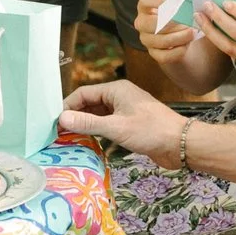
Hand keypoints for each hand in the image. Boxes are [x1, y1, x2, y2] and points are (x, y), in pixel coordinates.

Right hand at [58, 80, 187, 168]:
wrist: (181, 144)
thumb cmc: (151, 131)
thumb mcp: (116, 128)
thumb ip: (88, 123)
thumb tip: (61, 118)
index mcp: (116, 90)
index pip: (83, 93)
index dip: (68, 107)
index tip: (54, 122)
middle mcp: (120, 97)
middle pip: (89, 104)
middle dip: (75, 117)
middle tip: (58, 133)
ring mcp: (126, 111)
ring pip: (98, 116)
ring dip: (85, 126)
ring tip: (69, 139)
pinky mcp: (130, 124)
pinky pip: (108, 125)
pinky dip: (97, 132)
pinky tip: (88, 143)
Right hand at [133, 0, 200, 67]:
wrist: (180, 36)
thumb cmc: (180, 16)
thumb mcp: (179, 6)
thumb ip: (182, 2)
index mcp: (145, 6)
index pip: (146, 0)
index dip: (159, 0)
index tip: (175, 2)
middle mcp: (142, 23)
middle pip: (151, 23)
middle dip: (171, 23)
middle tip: (186, 21)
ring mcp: (146, 39)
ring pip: (160, 40)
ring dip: (179, 37)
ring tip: (192, 33)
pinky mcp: (154, 54)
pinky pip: (165, 55)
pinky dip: (178, 50)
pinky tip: (187, 45)